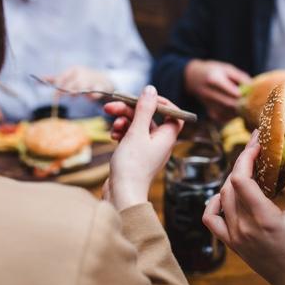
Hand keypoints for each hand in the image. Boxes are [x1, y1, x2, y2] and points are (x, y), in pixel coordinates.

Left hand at [46, 66, 112, 95]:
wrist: (103, 79)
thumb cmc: (82, 78)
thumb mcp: (69, 76)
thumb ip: (55, 78)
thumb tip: (41, 78)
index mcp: (74, 69)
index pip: (63, 77)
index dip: (58, 86)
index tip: (54, 96)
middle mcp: (82, 73)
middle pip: (72, 83)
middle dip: (67, 90)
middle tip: (64, 96)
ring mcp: (92, 80)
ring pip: (83, 87)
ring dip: (78, 92)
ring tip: (74, 96)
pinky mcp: (101, 87)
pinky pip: (97, 92)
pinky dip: (93, 95)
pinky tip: (90, 97)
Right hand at [102, 85, 183, 210]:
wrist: (122, 195)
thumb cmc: (132, 166)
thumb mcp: (137, 132)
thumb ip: (144, 109)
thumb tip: (151, 89)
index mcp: (167, 136)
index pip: (173, 113)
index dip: (160, 103)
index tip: (144, 98)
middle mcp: (160, 142)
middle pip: (149, 117)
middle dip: (130, 110)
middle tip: (112, 106)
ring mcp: (147, 149)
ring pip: (137, 126)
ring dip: (123, 121)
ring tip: (112, 125)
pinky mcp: (135, 155)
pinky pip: (130, 136)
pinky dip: (121, 132)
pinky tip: (112, 135)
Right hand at [184, 60, 250, 122]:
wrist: (192, 77)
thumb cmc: (213, 70)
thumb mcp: (227, 68)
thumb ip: (241, 77)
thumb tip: (253, 87)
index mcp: (214, 80)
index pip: (234, 93)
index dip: (246, 95)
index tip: (253, 93)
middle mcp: (209, 93)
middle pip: (232, 104)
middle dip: (244, 104)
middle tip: (252, 101)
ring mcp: (208, 104)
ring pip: (229, 113)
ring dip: (239, 111)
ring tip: (245, 105)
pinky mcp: (209, 112)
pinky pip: (224, 118)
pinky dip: (232, 116)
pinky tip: (236, 110)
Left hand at [203, 133, 284, 284]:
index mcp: (264, 219)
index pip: (241, 180)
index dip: (246, 157)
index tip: (258, 145)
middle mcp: (244, 227)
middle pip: (230, 184)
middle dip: (242, 162)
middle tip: (256, 150)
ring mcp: (234, 236)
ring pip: (221, 197)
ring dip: (232, 179)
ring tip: (249, 169)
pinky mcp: (230, 242)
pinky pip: (211, 218)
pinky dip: (215, 202)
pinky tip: (227, 195)